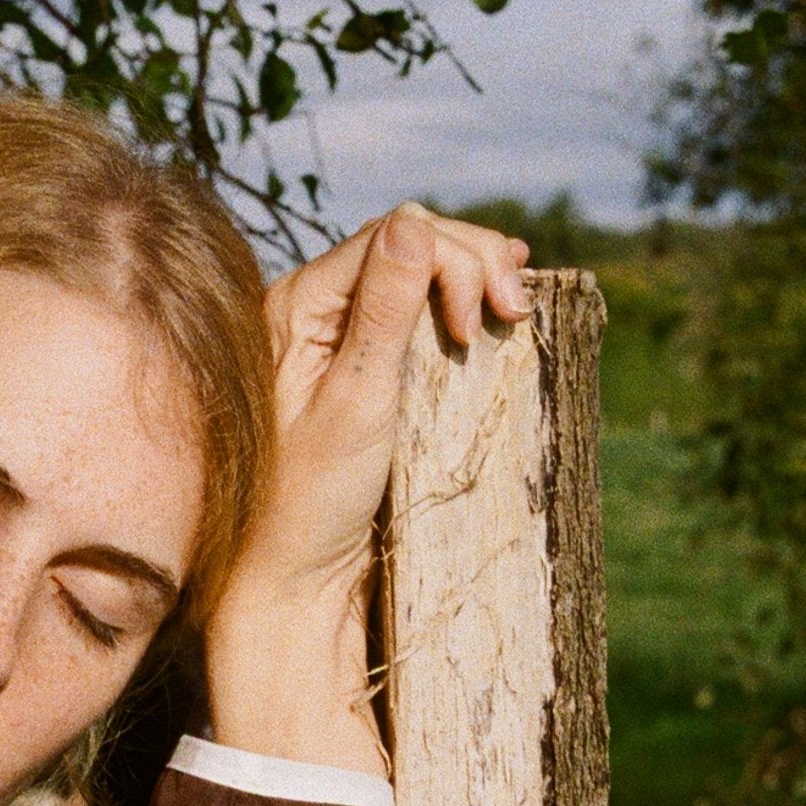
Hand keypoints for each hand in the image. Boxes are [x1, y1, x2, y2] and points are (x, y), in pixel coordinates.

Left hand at [205, 204, 533, 770]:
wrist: (290, 579)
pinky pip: (411, 313)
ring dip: (472, 279)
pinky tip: (495, 299)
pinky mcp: (360, 370)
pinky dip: (457, 302)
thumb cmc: (310, 502)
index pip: (387, 240)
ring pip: (415, 274)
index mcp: (293, 307)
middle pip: (405, 247)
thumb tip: (413, 225)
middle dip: (471, 264)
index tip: (483, 323)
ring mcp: (335, 339)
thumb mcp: (356, 405)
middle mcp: (309, 311)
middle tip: (514, 313)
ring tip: (515, 304)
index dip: (452, 260)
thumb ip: (382, 314)